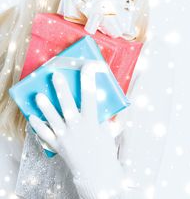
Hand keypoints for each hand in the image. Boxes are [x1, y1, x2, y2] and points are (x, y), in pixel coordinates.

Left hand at [28, 61, 124, 195]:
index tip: (89, 65)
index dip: (89, 78)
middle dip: (61, 88)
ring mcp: (65, 137)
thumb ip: (103, 114)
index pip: (90, 95)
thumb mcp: (107, 130)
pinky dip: (37, 126)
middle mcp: (76, 127)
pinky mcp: (57, 146)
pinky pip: (45, 135)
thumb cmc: (104, 149)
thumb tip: (102, 99)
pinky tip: (32, 117)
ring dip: (45, 106)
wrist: (96, 173)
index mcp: (92, 121)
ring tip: (39, 95)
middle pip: (66, 104)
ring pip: (52, 118)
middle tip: (55, 75)